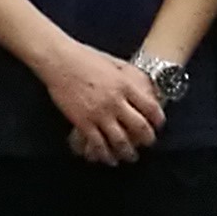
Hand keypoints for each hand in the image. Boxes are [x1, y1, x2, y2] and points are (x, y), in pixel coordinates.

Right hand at [39, 42, 163, 165]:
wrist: (58, 60)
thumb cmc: (84, 57)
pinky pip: (97, 144)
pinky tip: (108, 158)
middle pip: (139, 128)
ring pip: (120, 141)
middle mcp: (115, 101)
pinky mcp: (82, 122)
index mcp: (125, 85)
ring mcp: (99, 113)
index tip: (157, 126)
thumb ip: (127, 76)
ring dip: (127, 152)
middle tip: (147, 144)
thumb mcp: (113, 62)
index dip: (158, 120)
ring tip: (129, 156)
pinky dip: (104, 154)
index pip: (150, 108)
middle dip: (147, 140)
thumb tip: (141, 85)